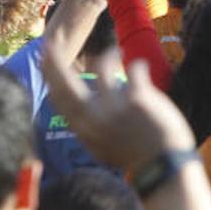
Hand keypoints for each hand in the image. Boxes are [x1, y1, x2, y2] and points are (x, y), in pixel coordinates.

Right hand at [42, 51, 196, 173]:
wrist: (164, 166)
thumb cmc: (137, 156)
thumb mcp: (103, 147)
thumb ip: (90, 129)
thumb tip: (80, 111)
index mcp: (83, 129)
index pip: (58, 98)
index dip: (50, 77)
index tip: (46, 60)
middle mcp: (93, 117)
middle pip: (64, 82)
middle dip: (53, 61)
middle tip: (50, 42)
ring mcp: (114, 106)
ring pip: (102, 66)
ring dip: (108, 55)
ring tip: (115, 52)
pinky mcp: (137, 97)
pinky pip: (134, 68)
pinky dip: (137, 65)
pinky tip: (140, 66)